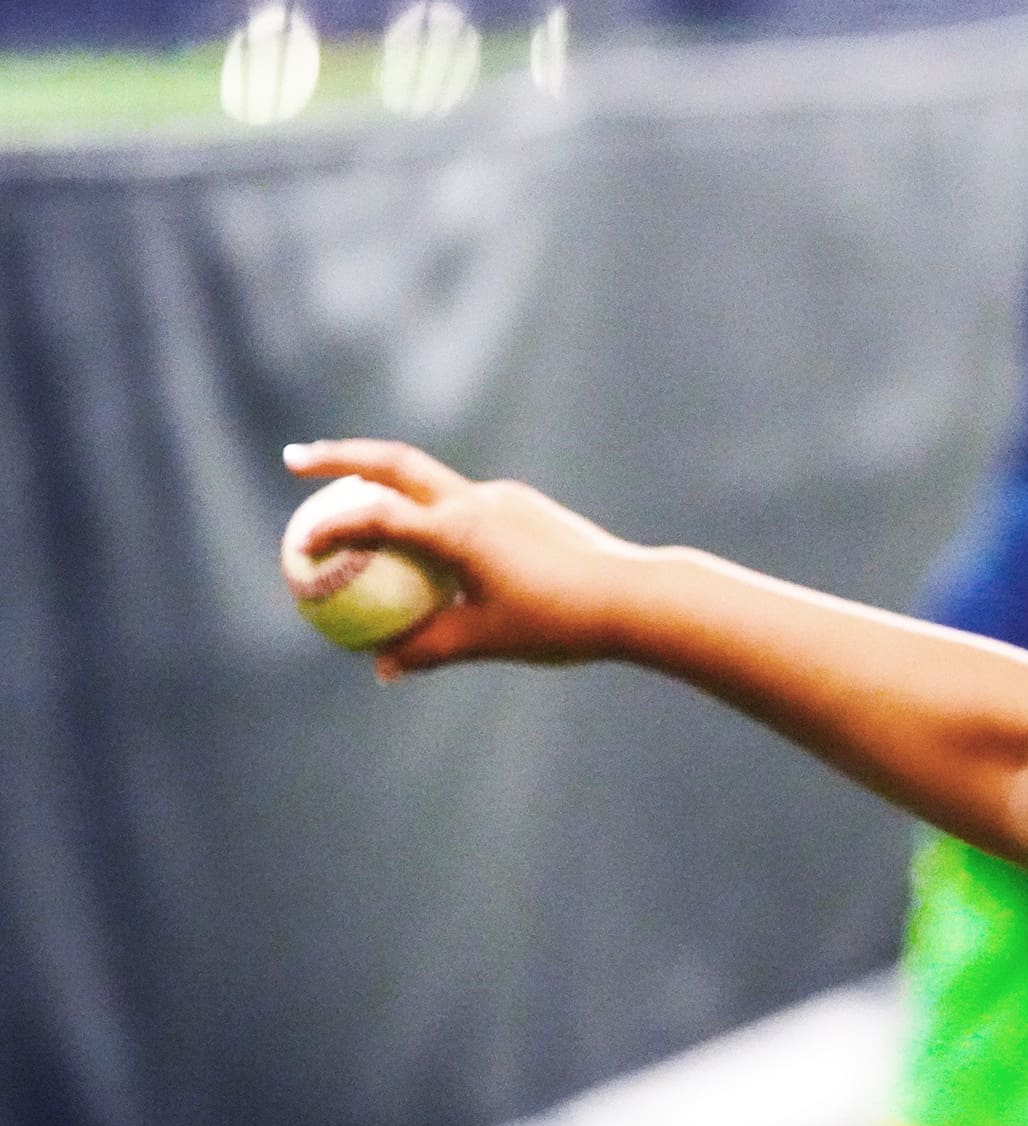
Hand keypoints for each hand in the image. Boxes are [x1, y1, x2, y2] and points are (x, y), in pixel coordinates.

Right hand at [282, 439, 641, 678]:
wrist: (633, 595)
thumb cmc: (558, 622)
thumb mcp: (486, 641)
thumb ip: (427, 649)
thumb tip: (380, 667)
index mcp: (460, 530)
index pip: (377, 515)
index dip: (329, 526)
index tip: (296, 543)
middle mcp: (476, 501)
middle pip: (394, 463)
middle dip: (340, 458)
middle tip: (296, 462)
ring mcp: (501, 498)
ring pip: (429, 479)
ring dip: (385, 481)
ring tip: (348, 501)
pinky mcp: (521, 507)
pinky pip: (460, 506)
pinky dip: (426, 514)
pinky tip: (419, 544)